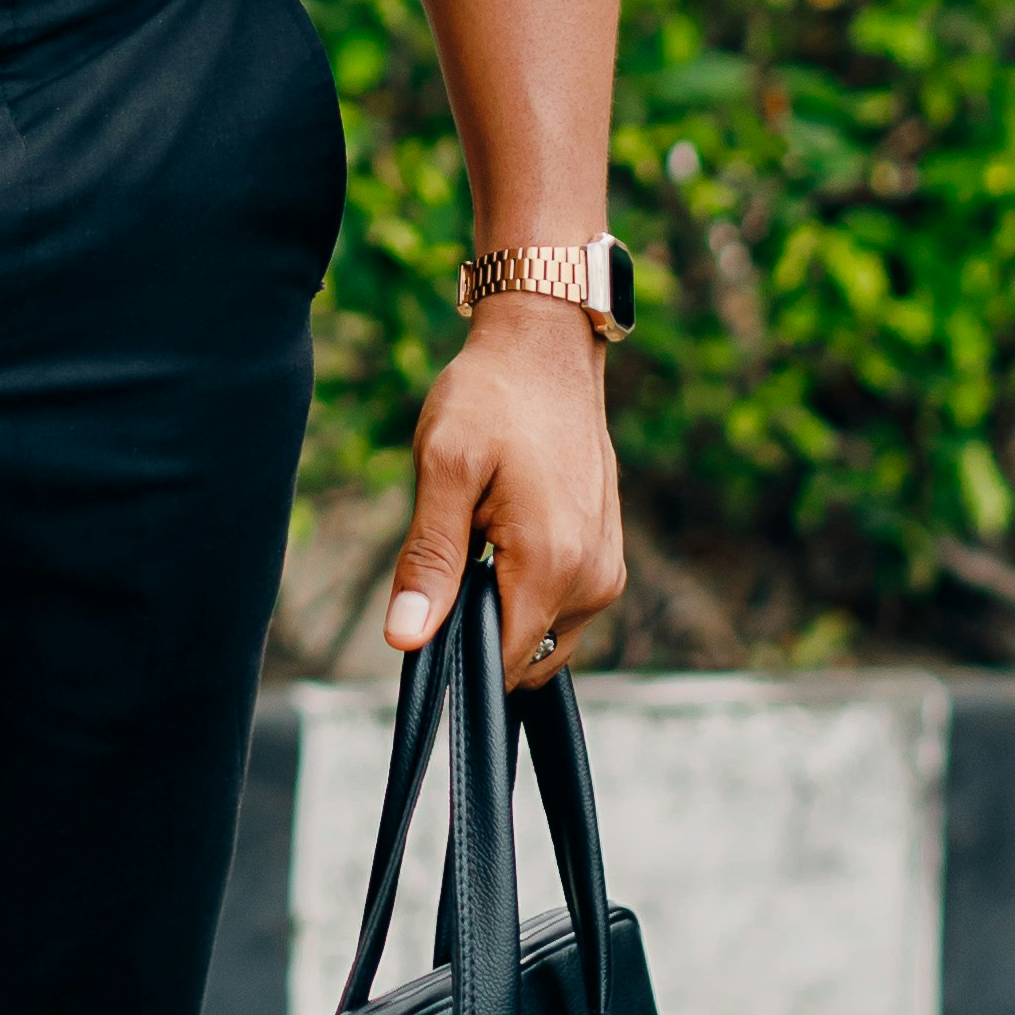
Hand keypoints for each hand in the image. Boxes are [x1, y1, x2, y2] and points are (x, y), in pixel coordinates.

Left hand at [384, 296, 624, 680]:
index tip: (428, 620)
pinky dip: (525, 590)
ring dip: (503, 608)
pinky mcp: (608, 556)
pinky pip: (561, 607)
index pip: (503, 665)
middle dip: (479, 631)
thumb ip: (428, 560)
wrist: (546, 349)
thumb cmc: (492, 398)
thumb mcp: (443, 468)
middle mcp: (594, 578)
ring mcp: (607, 569)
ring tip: (478, 536)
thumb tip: (406, 638)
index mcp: (553, 563)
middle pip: (524, 656)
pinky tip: (502, 535)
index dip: (456, 660)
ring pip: (543, 635)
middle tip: (451, 556)